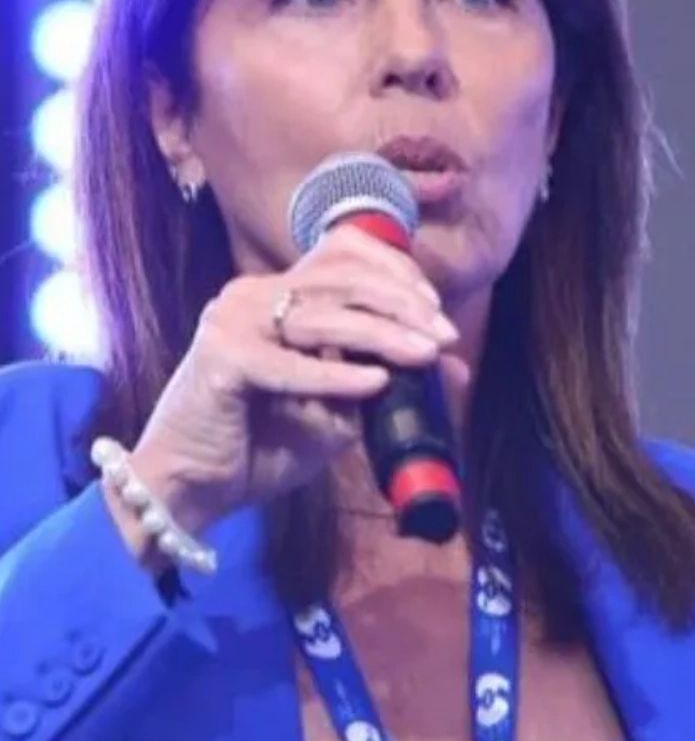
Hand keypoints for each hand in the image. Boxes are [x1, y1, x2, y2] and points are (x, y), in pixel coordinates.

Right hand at [124, 226, 464, 534]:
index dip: (395, 271)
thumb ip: (385, 381)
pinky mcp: (221, 359)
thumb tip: (454, 367)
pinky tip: (375, 383)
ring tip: (424, 354)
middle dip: (400, 303)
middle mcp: (252, 296)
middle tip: (442, 336)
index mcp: (277, 295)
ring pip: (320, 315)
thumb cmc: (261, 445)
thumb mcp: (338, 411)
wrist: (193, 487)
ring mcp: (232, 321)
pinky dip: (336, 374)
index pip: (342, 253)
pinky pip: (289, 364)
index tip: (436, 311)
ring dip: (381, 333)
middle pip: (339, 277)